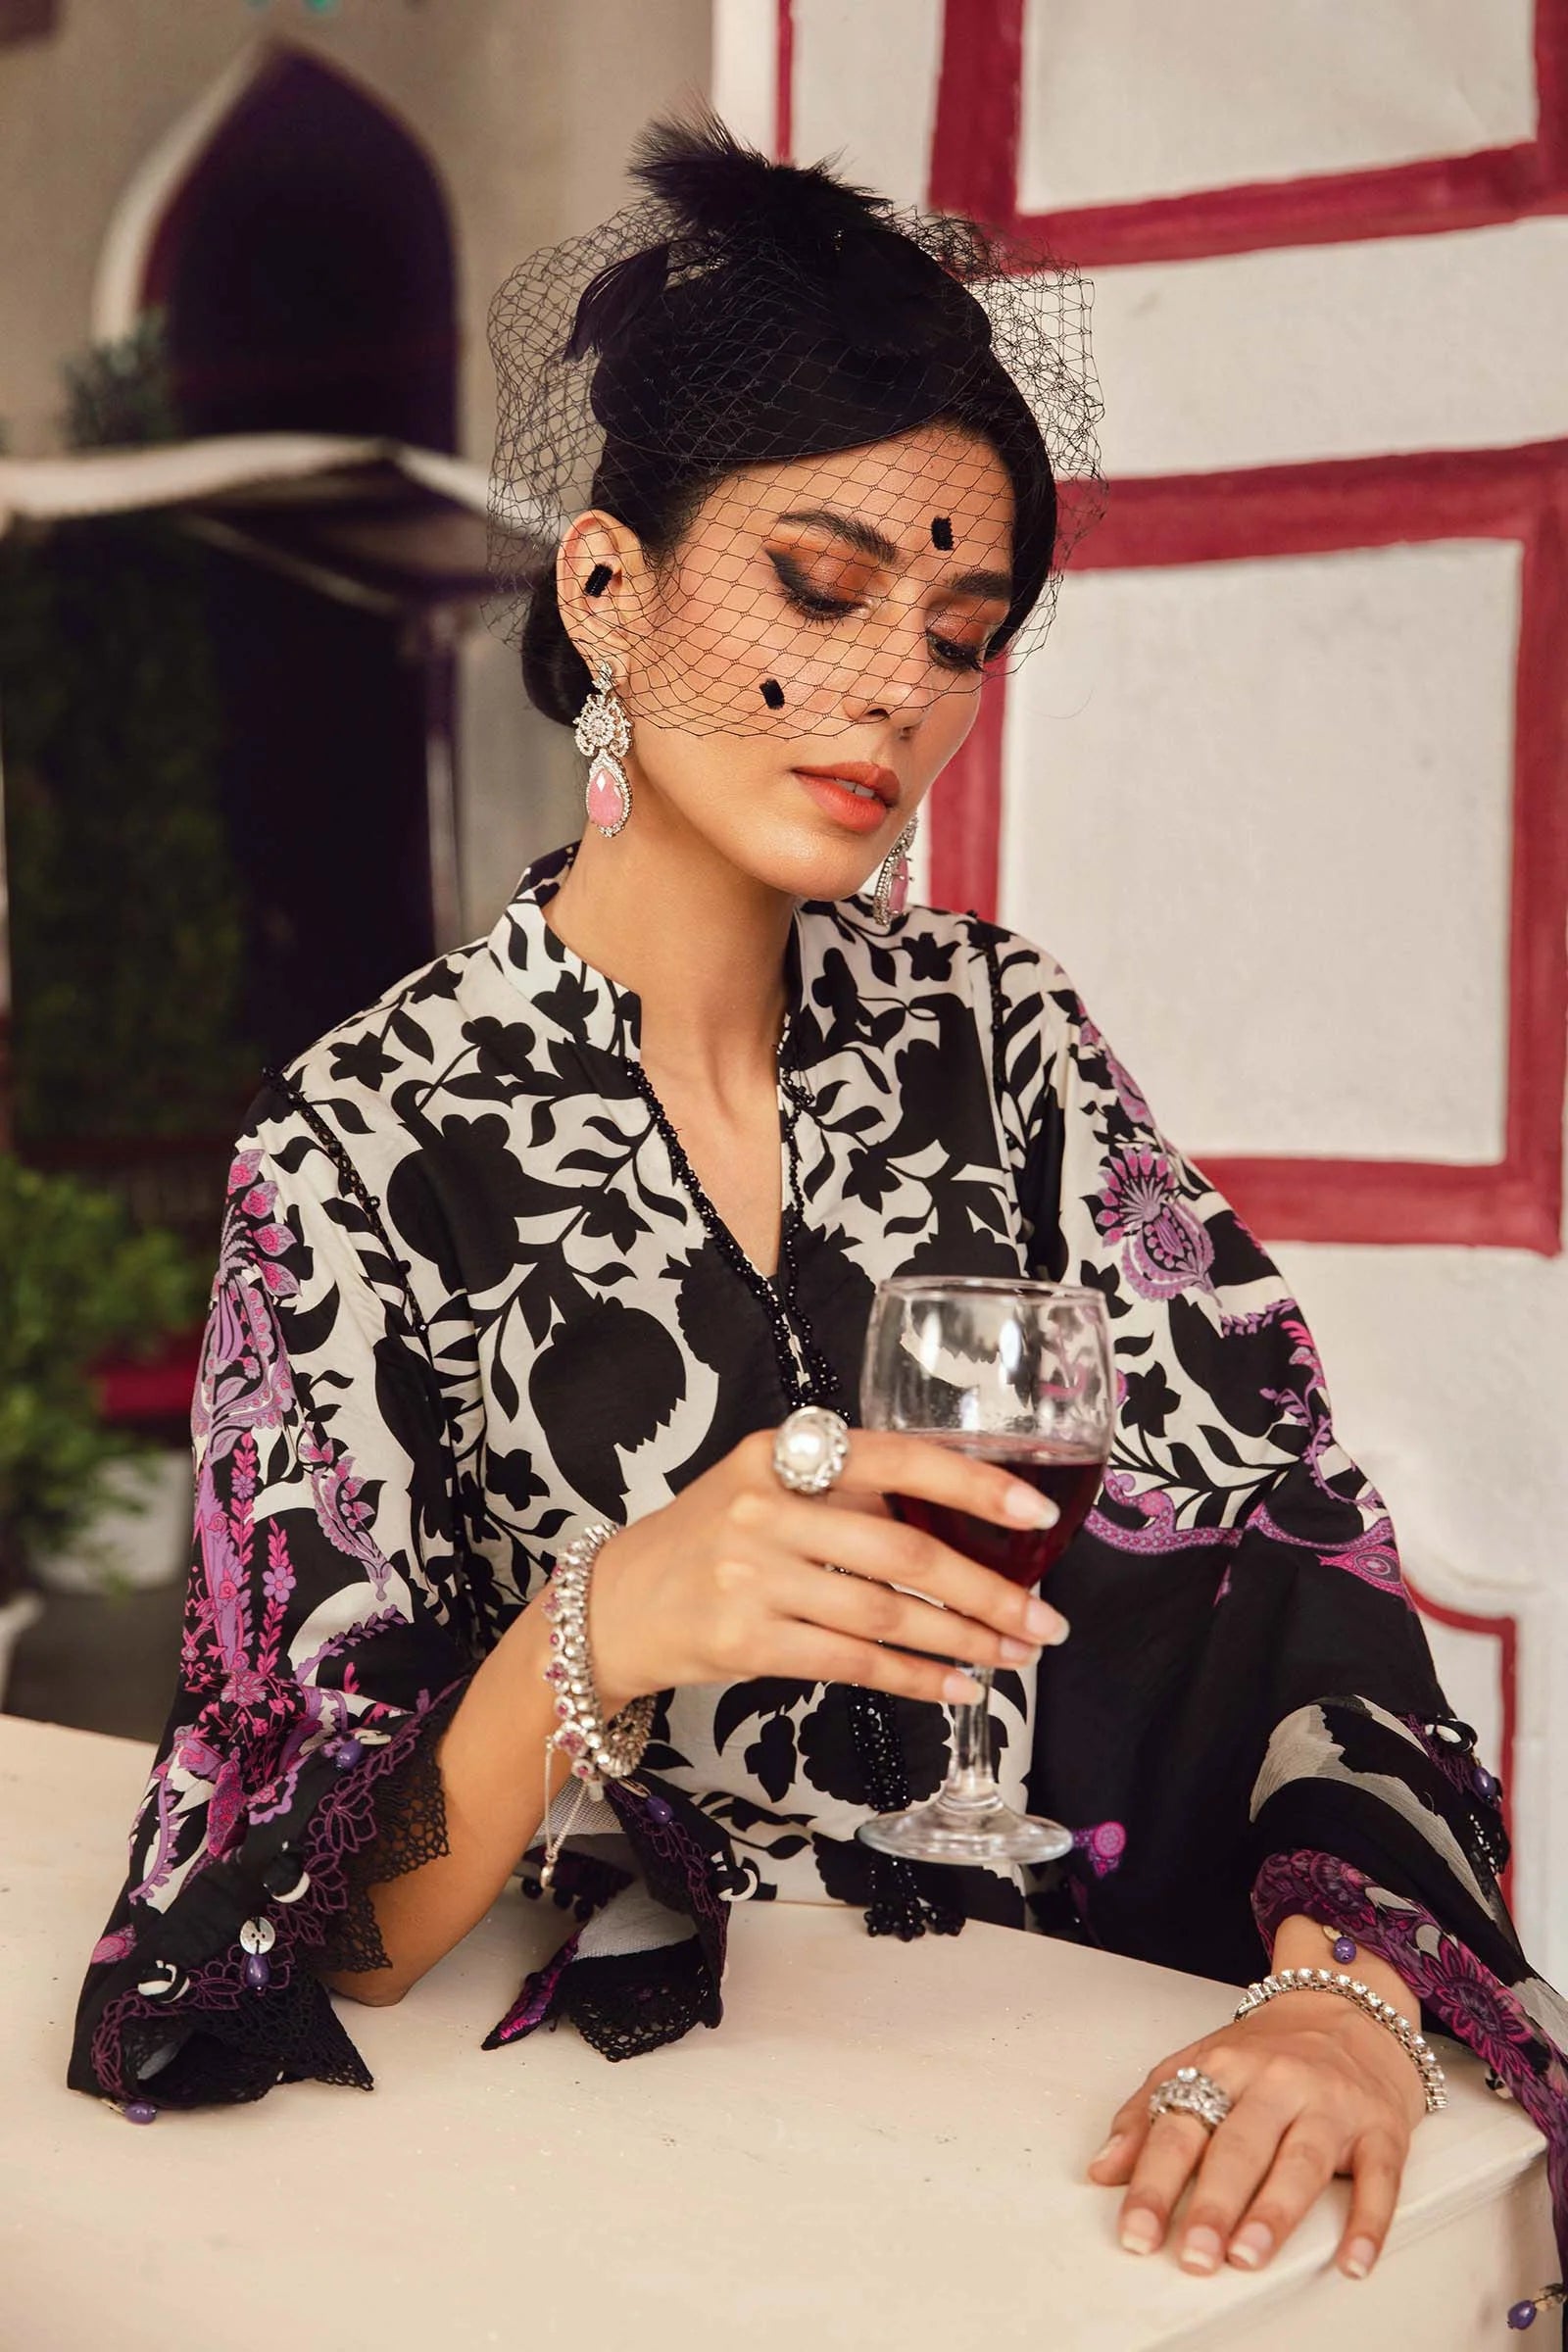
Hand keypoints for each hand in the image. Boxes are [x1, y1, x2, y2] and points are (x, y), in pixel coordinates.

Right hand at [584, 1424, 1068, 1717]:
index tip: (1036, 1516)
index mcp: (782, 1453)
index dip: (975, 1485)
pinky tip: (955, 1687)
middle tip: (1045, 1619)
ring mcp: (753, 1576)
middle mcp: (768, 1507)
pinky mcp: (747, 1640)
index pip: (898, 1458)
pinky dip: (915, 1679)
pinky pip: (853, 1663)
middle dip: (989, 1592)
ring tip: (1014, 1656)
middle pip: (905, 1551)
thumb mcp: (765, 1485)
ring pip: (887, 1614)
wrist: (615, 1603)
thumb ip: (845, 1490)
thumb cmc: (708, 1541)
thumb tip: (962, 1522)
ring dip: (964, 1641)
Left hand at [1086, 1990, 1427, 2281]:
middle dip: (1212, 2204)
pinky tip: (1352, 2259)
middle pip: (1239, 2145)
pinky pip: (1380, 2178)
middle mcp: (1277, 2082)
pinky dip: (1368, 2222)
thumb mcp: (1200, 2064)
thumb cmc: (1270, 2050)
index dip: (1153, 2182)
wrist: (1349, 2009)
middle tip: (1192, 2254)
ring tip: (1247, 2255)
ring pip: (1301, 2161)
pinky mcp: (1381, 2128)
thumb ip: (1148, 2115)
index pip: (1180, 2126)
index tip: (1135, 2232)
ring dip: (1273, 2213)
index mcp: (1225, 2066)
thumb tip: (1102, 2170)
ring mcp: (1331, 2104)